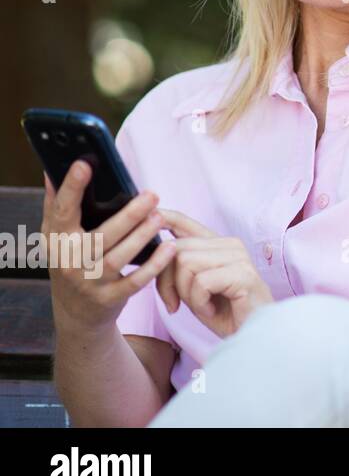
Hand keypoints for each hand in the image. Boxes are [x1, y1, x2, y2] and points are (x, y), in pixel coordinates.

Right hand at [41, 161, 176, 332]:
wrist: (75, 312)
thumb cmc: (71, 261)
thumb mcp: (58, 236)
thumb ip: (57, 204)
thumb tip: (53, 169)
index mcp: (56, 240)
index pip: (62, 211)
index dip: (72, 188)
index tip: (85, 163)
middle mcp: (69, 262)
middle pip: (100, 237)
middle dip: (127, 216)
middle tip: (152, 195)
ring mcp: (89, 282)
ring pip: (117, 258)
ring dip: (141, 237)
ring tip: (160, 217)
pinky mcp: (109, 298)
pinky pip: (134, 282)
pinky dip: (153, 266)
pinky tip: (170, 247)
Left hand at [156, 209, 273, 338]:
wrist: (252, 335)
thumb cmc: (223, 313)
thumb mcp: (194, 288)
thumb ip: (179, 268)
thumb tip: (155, 252)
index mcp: (218, 245)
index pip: (185, 223)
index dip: (165, 217)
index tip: (149, 213)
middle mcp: (230, 245)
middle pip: (176, 249)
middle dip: (165, 281)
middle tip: (176, 304)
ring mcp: (239, 257)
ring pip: (185, 263)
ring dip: (186, 293)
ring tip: (202, 306)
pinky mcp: (243, 274)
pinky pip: (201, 282)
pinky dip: (199, 302)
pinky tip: (212, 311)